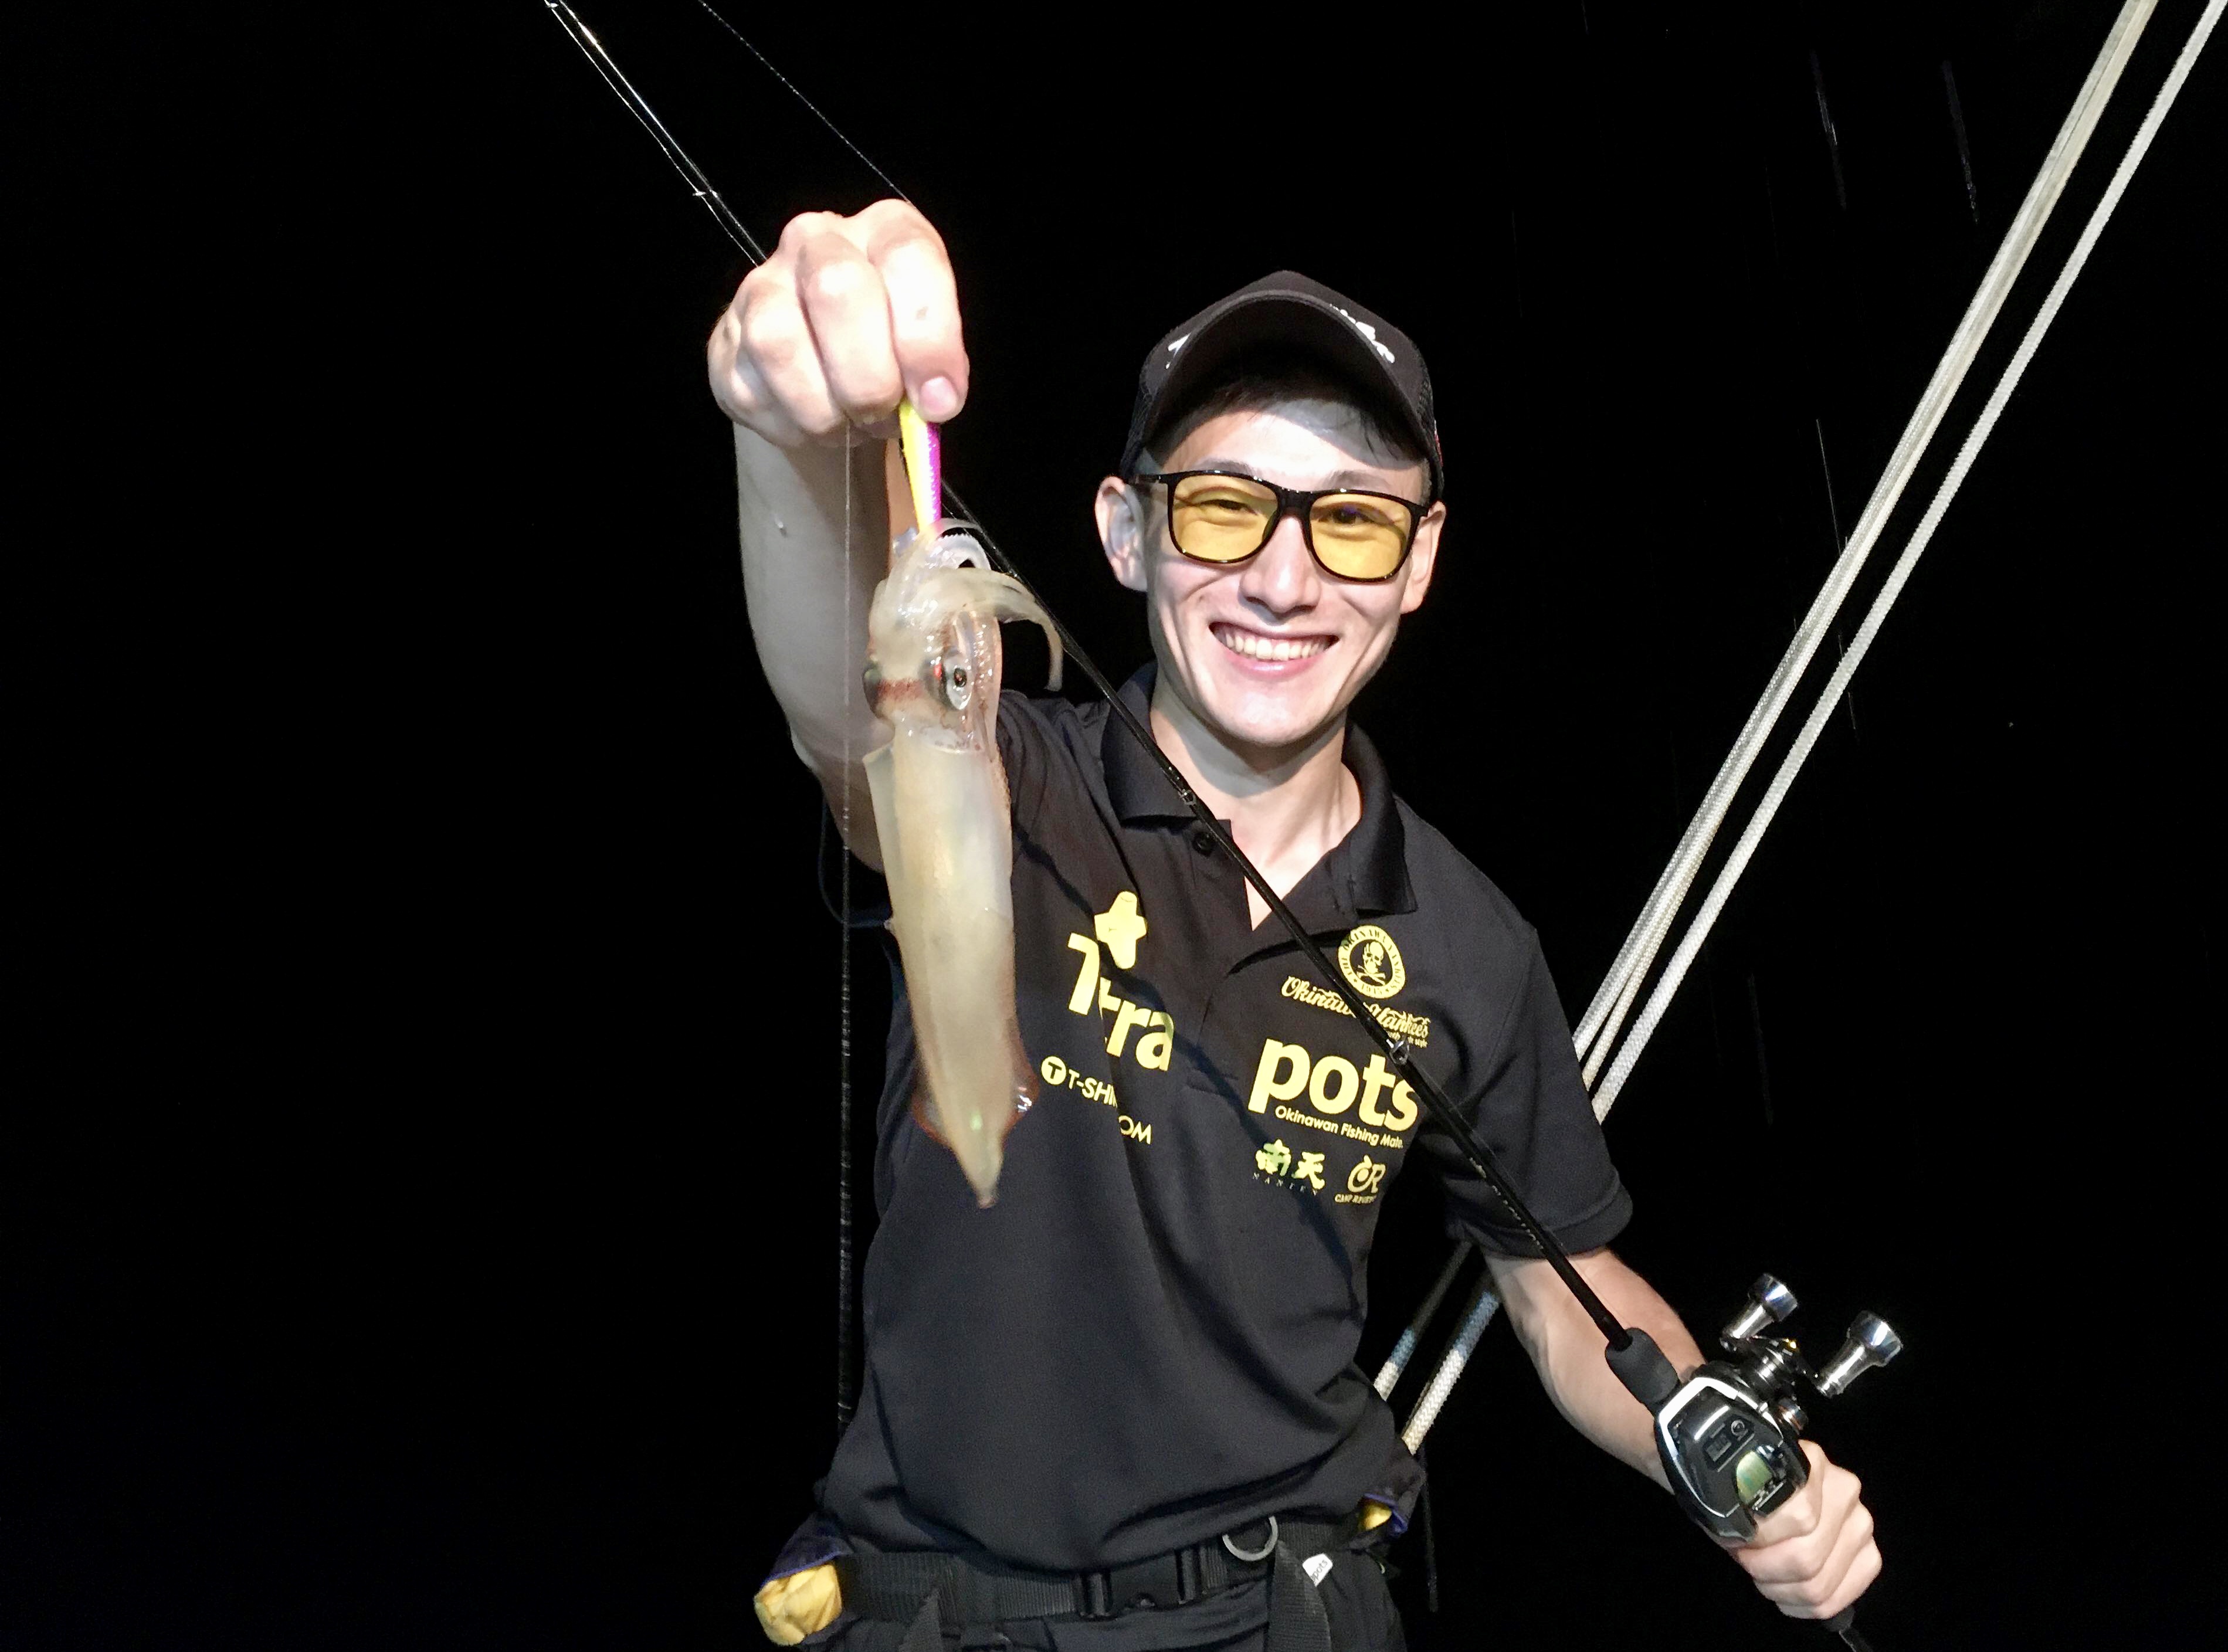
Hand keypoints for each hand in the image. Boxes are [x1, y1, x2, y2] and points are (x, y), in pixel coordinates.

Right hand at [708, 199, 967, 446]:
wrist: (829, 378)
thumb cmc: (892, 355)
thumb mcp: (932, 352)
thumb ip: (938, 369)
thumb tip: (934, 404)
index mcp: (883, 230)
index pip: (907, 258)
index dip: (928, 337)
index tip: (939, 400)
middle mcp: (816, 241)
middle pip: (836, 289)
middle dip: (869, 375)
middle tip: (885, 414)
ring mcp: (760, 285)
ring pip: (780, 342)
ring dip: (825, 408)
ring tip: (849, 425)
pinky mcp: (724, 339)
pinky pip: (752, 389)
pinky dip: (792, 426)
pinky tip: (813, 424)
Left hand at [1730, 1441, 1879, 1620]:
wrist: (1776, 1485)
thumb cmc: (1750, 1491)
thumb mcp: (1736, 1492)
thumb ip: (1741, 1510)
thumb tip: (1742, 1540)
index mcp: (1811, 1465)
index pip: (1797, 1518)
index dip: (1761, 1541)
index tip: (1739, 1542)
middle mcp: (1845, 1491)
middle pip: (1807, 1558)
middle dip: (1767, 1569)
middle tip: (1750, 1561)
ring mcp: (1861, 1523)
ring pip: (1820, 1584)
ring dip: (1783, 1590)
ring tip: (1765, 1576)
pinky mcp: (1869, 1554)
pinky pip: (1837, 1599)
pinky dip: (1804, 1605)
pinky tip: (1787, 1590)